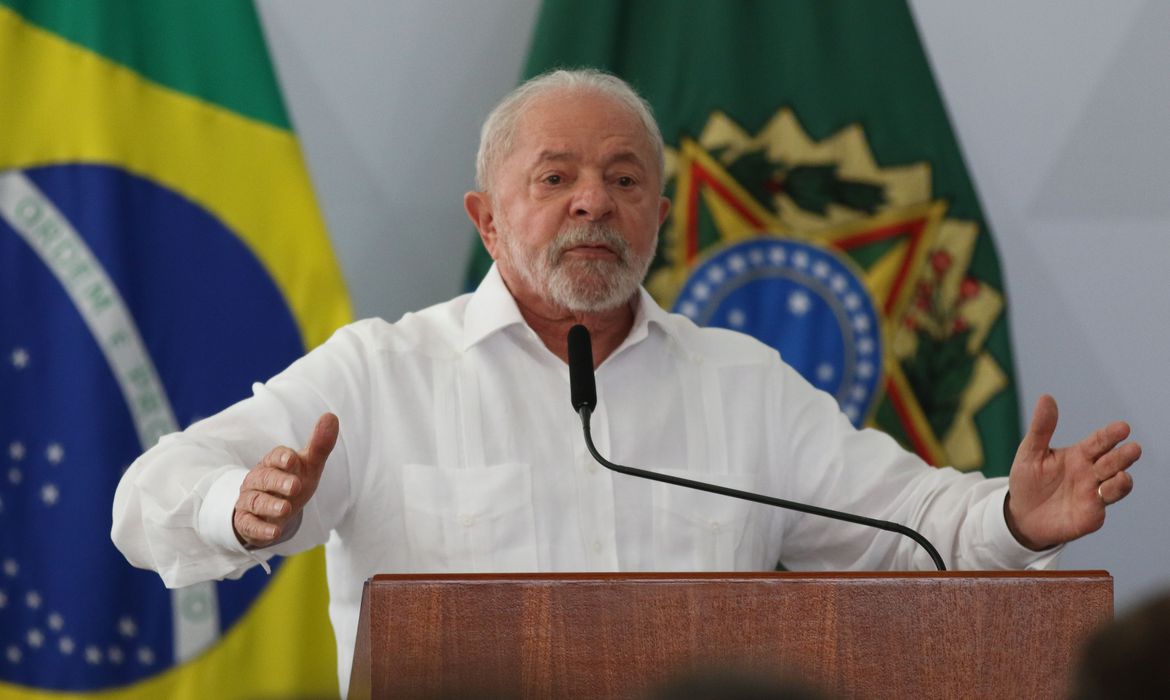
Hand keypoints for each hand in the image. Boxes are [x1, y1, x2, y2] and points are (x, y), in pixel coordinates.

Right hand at [232, 413, 338, 547]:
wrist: (271, 511)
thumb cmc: (291, 483)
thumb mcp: (308, 466)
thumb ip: (320, 445)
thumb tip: (331, 416)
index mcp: (273, 463)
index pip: (275, 457)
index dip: (283, 458)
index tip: (293, 460)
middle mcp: (258, 479)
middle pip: (265, 478)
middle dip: (278, 482)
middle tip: (295, 487)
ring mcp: (250, 500)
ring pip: (256, 501)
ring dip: (270, 506)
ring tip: (286, 510)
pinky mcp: (246, 521)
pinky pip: (250, 524)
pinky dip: (261, 529)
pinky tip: (274, 533)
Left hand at [1005, 395, 1140, 549]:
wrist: (1021, 515)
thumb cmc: (1028, 480)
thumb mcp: (1030, 452)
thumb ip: (1041, 428)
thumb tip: (1046, 397)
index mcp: (1080, 455)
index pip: (1100, 442)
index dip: (1111, 435)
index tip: (1123, 427)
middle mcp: (1092, 473)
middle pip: (1113, 462)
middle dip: (1123, 456)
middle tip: (1133, 448)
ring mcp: (1094, 494)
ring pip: (1116, 485)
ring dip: (1121, 480)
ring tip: (1121, 473)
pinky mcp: (1091, 514)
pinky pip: (1102, 505)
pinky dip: (1106, 499)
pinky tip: (1103, 491)